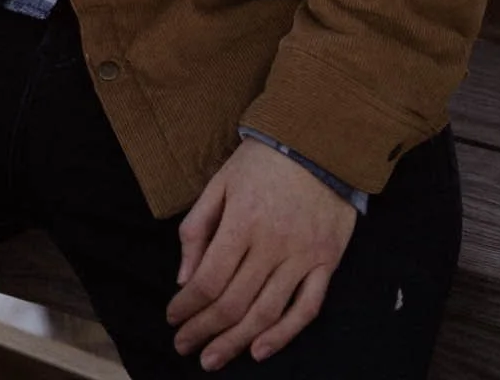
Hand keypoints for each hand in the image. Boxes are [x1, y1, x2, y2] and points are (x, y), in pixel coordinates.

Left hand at [167, 141, 357, 367]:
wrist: (321, 142)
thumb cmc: (263, 161)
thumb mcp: (221, 181)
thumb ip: (198, 227)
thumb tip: (184, 279)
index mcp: (243, 220)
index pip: (209, 279)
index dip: (187, 306)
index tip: (172, 319)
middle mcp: (273, 242)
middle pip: (234, 302)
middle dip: (204, 330)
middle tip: (185, 347)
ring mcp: (303, 255)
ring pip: (266, 313)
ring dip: (235, 341)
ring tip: (213, 358)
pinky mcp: (326, 262)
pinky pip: (306, 308)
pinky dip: (283, 334)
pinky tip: (259, 350)